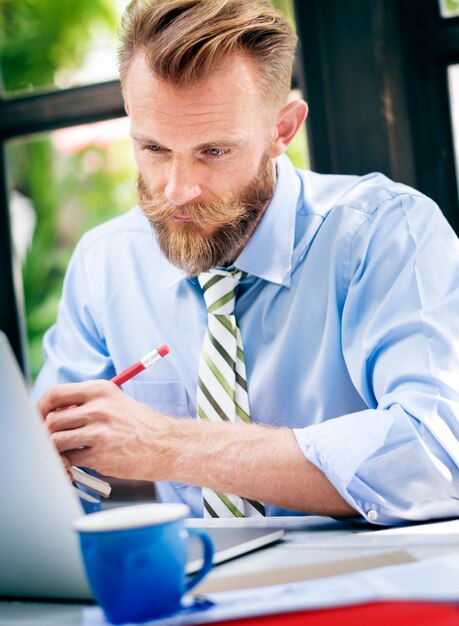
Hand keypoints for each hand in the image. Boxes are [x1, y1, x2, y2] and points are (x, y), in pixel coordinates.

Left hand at [37, 380, 177, 479]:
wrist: (167, 445)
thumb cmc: (142, 425)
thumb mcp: (116, 402)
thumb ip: (88, 404)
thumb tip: (57, 413)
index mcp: (100, 390)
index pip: (55, 394)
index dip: (41, 407)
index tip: (40, 417)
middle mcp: (98, 407)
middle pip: (51, 419)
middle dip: (47, 433)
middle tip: (54, 440)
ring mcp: (99, 431)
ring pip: (56, 440)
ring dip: (57, 450)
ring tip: (66, 454)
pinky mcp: (100, 454)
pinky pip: (70, 460)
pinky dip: (68, 464)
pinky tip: (76, 464)